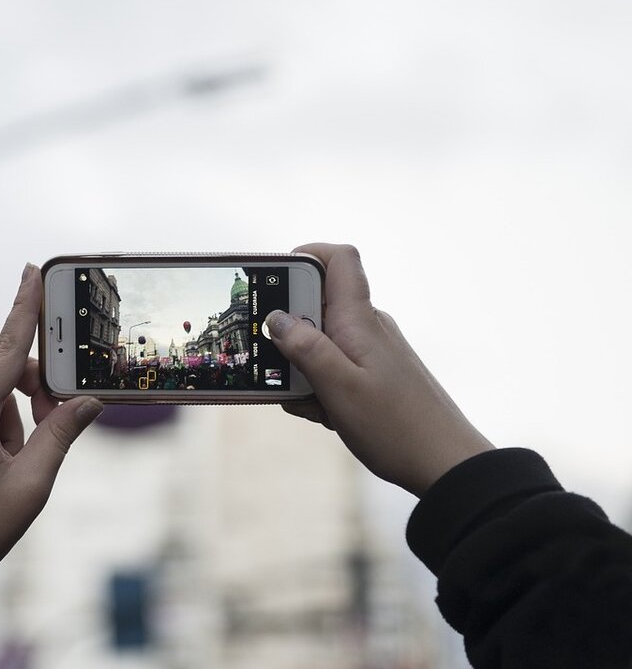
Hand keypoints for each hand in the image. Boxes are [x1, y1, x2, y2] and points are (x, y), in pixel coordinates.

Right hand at [265, 244, 493, 496]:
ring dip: (302, 368)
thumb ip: (304, 348)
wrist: (446, 465)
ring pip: (321, 342)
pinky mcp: (373, 375)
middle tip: (281, 367)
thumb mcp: (338, 388)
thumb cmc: (396, 427)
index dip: (306, 256)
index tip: (275, 279)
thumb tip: (276, 317)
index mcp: (359, 320)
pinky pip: (334, 367)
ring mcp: (371, 352)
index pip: (338, 259)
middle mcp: (367, 327)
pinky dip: (319, 385)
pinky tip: (324, 414)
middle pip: (317, 305)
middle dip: (288, 332)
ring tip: (309, 402)